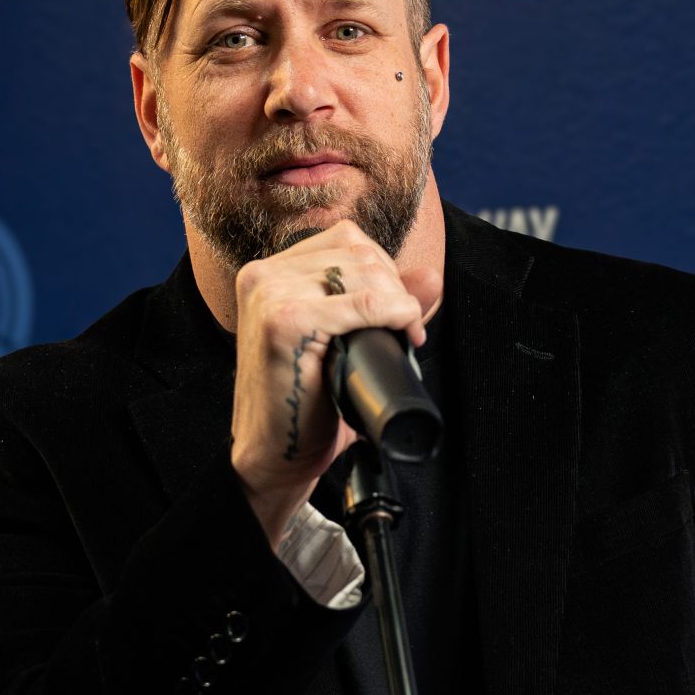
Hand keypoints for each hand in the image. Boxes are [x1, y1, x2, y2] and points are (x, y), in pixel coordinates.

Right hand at [228, 220, 437, 543]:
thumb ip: (382, 303)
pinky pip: (363, 303)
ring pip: (365, 272)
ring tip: (403, 336)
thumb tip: (431, 276)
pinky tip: (404, 336)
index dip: (385, 271)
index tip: (399, 310)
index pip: (345, 240)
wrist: (274, 454)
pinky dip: (395, 315)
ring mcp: (269, 294)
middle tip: (406, 330)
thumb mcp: (343, 341)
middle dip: (396, 289)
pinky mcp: (285, 321)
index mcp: (268, 272)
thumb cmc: (305, 402)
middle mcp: (263, 275)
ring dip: (399, 303)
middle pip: (358, 252)